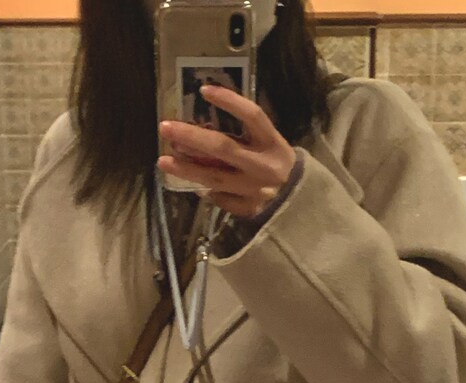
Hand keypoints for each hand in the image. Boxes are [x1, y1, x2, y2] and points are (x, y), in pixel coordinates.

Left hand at [159, 83, 295, 218]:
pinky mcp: (248, 210)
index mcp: (273, 143)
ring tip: (163, 161)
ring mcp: (254, 190)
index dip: (229, 101)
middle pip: (223, 148)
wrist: (302, 205)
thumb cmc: (281, 167)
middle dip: (191, 137)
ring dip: (186, 169)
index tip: (204, 90)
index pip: (252, 116)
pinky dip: (205, 191)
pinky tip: (190, 184)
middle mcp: (263, 165)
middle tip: (165, 128)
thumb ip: (246, 137)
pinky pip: (220, 199)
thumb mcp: (271, 146)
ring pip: (214, 177)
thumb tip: (205, 129)